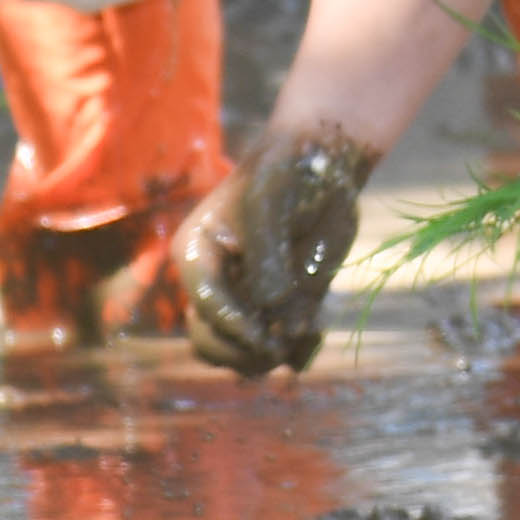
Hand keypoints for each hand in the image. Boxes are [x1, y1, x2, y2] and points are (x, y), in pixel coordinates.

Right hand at [174, 126, 376, 374]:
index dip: (233, 328)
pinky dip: (298, 353)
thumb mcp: (270, 202)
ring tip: (308, 333)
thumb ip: (266, 255)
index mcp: (197, 254)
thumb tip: (270, 308)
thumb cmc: (286, 172)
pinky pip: (282, 351)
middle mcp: (216, 285)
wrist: (322, 163)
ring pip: (244, 356)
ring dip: (275, 356)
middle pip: (211, 344)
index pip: (205, 307)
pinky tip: (315, 334)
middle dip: (246, 352)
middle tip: (282, 343)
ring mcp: (249, 301)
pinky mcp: (282, 309)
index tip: (267, 336)